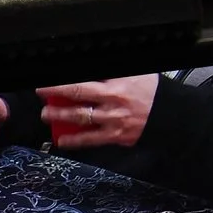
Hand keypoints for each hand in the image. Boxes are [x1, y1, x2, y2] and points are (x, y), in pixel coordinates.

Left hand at [37, 75, 157, 150]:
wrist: (170, 114)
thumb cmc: (151, 91)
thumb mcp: (133, 74)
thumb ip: (111, 74)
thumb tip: (91, 72)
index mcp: (117, 82)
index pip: (85, 79)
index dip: (64, 80)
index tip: (50, 80)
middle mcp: (113, 100)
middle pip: (78, 95)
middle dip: (56, 94)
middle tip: (42, 94)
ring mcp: (113, 119)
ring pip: (80, 118)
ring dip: (60, 116)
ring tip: (47, 115)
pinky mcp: (115, 136)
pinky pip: (90, 139)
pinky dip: (74, 140)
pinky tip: (62, 140)